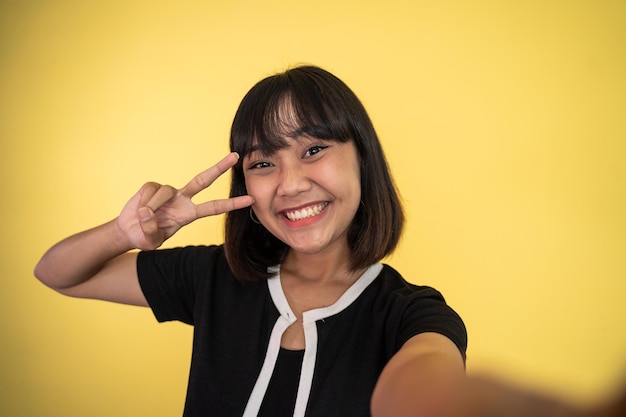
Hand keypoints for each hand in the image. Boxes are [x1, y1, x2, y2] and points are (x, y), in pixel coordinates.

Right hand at [117, 152, 252, 249]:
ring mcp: (168, 192)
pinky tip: (138, 210)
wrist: (128, 230)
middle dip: (219, 168)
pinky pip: (150, 191)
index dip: (232, 204)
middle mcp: (182, 199)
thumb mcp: (151, 240)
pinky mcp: (153, 186)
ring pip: (164, 192)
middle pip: (203, 180)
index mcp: (189, 214)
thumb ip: (151, 230)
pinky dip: (143, 202)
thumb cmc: (145, 235)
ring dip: (152, 207)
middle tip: (235, 156)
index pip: (214, 208)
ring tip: (143, 218)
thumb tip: (147, 214)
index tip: (250, 199)